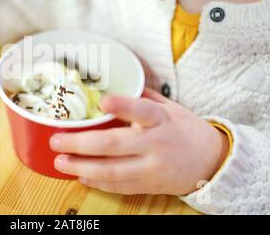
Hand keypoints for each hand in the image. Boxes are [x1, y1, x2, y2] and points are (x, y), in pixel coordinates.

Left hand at [49, 88, 228, 195]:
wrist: (212, 161)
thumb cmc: (186, 130)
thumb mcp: (171, 108)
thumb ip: (143, 97)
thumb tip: (116, 83)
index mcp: (161, 119)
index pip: (142, 110)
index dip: (123, 106)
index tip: (103, 100)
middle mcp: (155, 144)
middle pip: (114, 145)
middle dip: (80, 144)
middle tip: (56, 141)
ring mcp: (151, 168)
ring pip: (112, 171)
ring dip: (82, 167)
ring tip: (60, 162)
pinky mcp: (149, 185)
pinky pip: (119, 186)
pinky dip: (97, 183)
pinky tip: (80, 176)